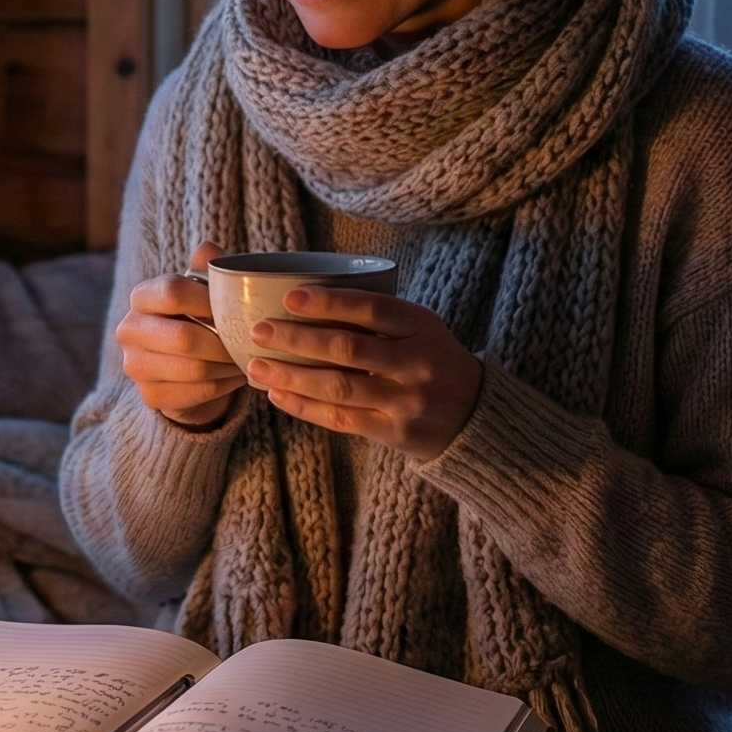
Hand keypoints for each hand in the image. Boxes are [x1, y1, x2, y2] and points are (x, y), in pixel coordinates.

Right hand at [116, 241, 246, 427]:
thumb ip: (208, 267)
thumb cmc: (199, 318)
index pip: (172, 291)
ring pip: (194, 368)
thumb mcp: (205, 289)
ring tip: (246, 359)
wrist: (185, 366)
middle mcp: (129, 330)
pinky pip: (196, 392)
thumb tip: (207, 249)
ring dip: (228, 366)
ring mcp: (134, 366)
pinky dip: (223, 385)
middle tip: (248, 342)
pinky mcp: (149, 395)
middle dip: (224, 342)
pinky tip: (234, 377)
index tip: (234, 308)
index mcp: (141, 296)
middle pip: (184, 337)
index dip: (208, 300)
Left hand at [242, 289, 483, 460]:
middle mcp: (418, 362)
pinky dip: (305, 406)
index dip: (329, 303)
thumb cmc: (431, 361)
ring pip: (339, 387)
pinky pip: (342, 419)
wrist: (474, 417)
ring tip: (257, 365)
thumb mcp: (420, 329)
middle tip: (260, 330)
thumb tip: (304, 300)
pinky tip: (278, 394)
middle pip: (348, 348)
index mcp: (423, 325)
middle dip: (297, 339)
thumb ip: (378, 317)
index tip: (290, 298)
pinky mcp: (396, 433)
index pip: (372, 308)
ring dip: (292, 375)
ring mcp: (408, 401)